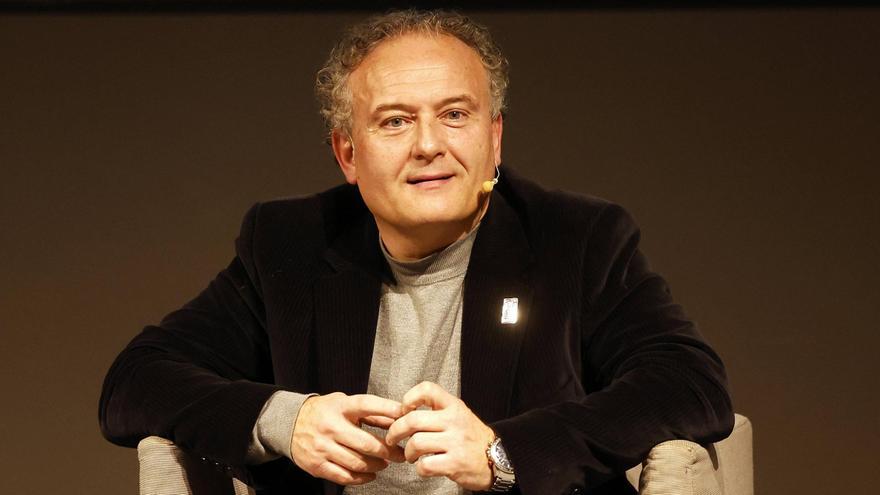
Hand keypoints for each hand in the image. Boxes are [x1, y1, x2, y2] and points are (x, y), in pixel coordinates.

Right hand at [291, 392, 405, 484]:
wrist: (289, 423)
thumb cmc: (325, 412)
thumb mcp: (344, 404)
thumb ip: (370, 412)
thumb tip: (398, 418)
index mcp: (339, 407)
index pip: (366, 405)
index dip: (387, 409)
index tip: (403, 414)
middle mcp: (330, 427)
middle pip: (366, 443)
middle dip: (388, 451)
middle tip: (400, 454)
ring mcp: (322, 448)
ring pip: (357, 463)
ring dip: (377, 466)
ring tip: (384, 463)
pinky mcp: (317, 465)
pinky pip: (345, 477)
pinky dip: (362, 478)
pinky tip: (371, 474)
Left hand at [385, 381, 494, 490]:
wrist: (498, 458)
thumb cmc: (472, 437)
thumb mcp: (458, 414)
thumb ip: (436, 410)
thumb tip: (403, 413)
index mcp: (453, 406)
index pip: (427, 390)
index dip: (409, 398)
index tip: (403, 410)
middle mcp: (454, 421)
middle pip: (413, 420)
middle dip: (395, 431)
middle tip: (393, 438)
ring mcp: (455, 442)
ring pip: (416, 443)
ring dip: (408, 452)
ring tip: (411, 455)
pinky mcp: (455, 463)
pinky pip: (425, 465)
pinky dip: (419, 468)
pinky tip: (425, 465)